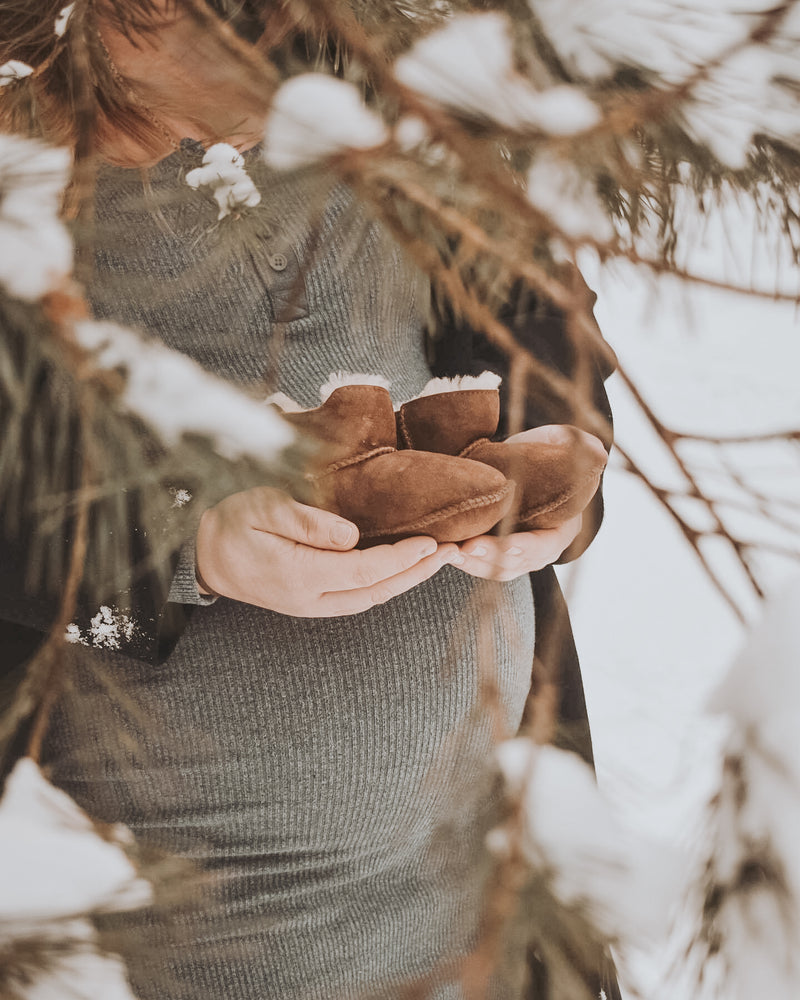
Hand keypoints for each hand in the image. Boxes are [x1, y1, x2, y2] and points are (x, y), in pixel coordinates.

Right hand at [195, 486, 459, 615]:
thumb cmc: (229, 521)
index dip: (402, 558)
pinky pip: (357, 597)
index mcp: (299, 574)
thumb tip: (351, 535)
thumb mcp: (260, 508)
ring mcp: (310, 605)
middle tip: (451, 553)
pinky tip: (402, 569)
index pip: (364, 570)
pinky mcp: (309, 602)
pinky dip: (385, 584)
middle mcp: (309, 598)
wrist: (201, 553)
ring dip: (405, 581)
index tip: (432, 542)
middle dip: (416, 574)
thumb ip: (304, 522)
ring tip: (435, 560)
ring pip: (369, 599)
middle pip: (376, 591)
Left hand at [449, 423, 606, 580]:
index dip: (529, 546)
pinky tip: (445, 550)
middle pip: (518, 562)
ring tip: (450, 551)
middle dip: (493, 557)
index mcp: (564, 526)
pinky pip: (480, 565)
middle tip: (469, 546)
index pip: (548, 544)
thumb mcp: (565, 443)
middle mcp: (542, 548)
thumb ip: (581, 447)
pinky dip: (463, 560)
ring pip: (496, 569)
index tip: (509, 544)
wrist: (524, 464)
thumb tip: (598, 453)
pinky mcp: (496, 554)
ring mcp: (518, 556)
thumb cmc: (546, 453)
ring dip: (472, 563)